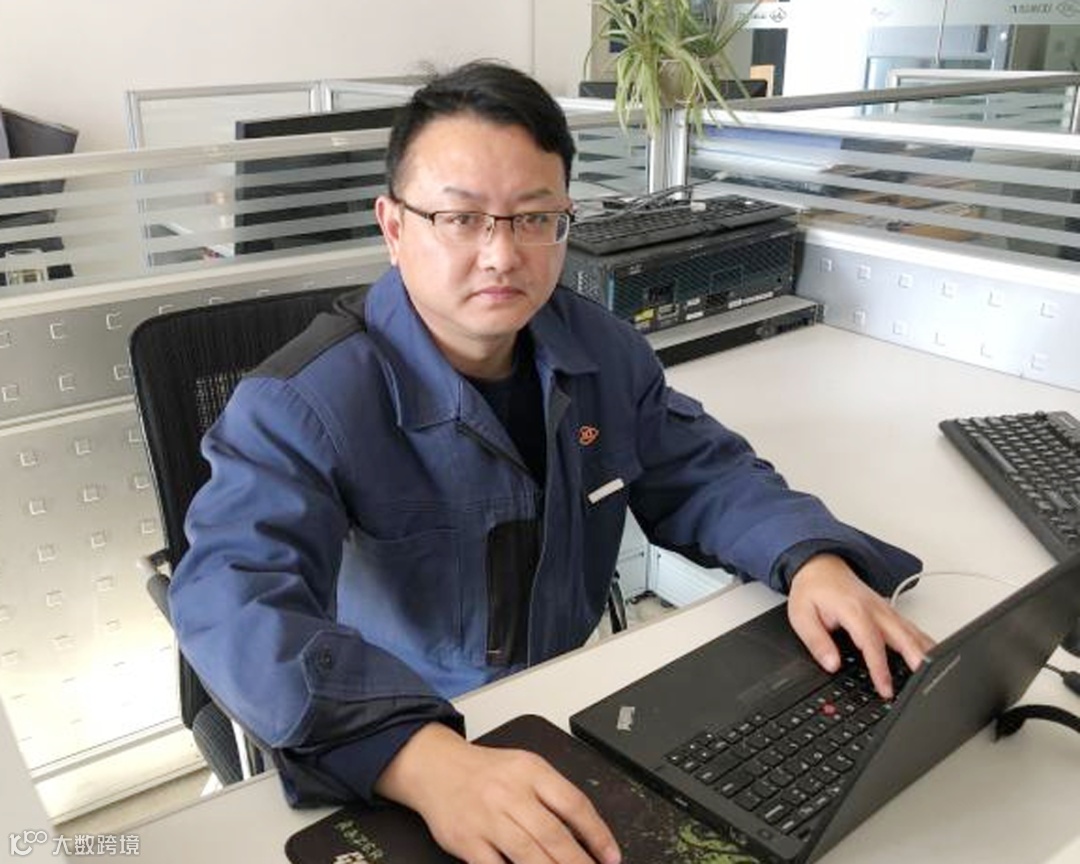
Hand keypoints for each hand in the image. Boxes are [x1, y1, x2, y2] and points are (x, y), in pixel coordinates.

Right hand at [374, 722, 621, 863]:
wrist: (436, 768)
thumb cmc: (486, 773)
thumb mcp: (525, 768)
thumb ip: (553, 796)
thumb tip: (588, 834)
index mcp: (531, 771)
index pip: (573, 804)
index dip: (598, 834)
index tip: (611, 857)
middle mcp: (510, 793)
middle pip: (553, 834)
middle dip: (579, 862)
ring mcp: (487, 818)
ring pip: (528, 854)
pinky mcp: (467, 841)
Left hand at [787, 554, 934, 698]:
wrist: (820, 565)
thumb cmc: (812, 590)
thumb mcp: (801, 615)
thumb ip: (817, 641)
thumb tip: (832, 664)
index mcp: (853, 610)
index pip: (871, 642)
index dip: (879, 668)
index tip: (886, 689)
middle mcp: (874, 609)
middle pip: (902, 636)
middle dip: (916, 659)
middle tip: (926, 682)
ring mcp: (885, 609)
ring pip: (912, 632)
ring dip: (926, 651)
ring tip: (939, 673)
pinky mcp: (889, 612)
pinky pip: (911, 628)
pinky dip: (924, 643)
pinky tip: (933, 656)